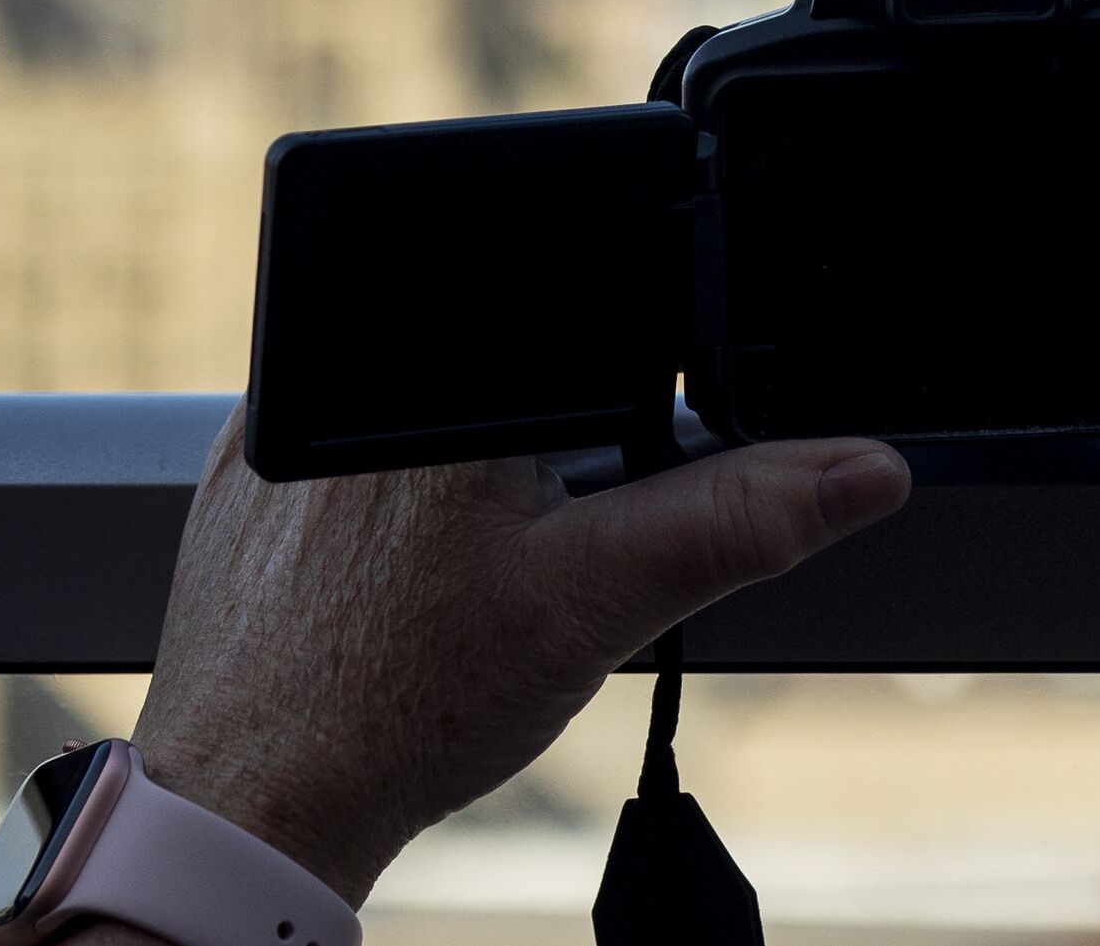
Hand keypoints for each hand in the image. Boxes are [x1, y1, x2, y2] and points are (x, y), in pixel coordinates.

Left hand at [119, 410, 911, 903]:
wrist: (250, 808)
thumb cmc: (396, 707)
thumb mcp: (595, 600)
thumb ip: (737, 518)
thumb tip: (857, 469)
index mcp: (437, 358)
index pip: (578, 291)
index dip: (622, 391)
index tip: (602, 480)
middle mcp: (336, 358)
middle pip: (506, 354)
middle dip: (547, 432)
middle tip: (526, 535)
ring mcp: (274, 415)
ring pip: (427, 396)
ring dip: (471, 458)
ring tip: (459, 561)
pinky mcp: (243, 469)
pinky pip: (351, 442)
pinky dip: (394, 492)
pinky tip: (401, 574)